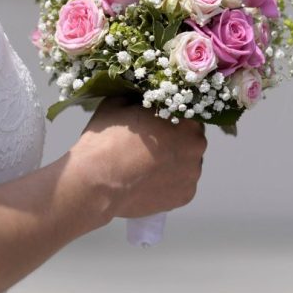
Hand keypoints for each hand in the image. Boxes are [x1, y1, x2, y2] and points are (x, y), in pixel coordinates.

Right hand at [70, 97, 206, 219]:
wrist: (96, 182)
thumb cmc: (107, 139)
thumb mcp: (119, 103)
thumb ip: (138, 97)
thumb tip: (140, 95)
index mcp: (186, 120)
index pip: (186, 113)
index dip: (170, 117)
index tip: (154, 123)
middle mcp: (197, 147)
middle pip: (189, 139)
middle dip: (174, 140)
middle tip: (148, 146)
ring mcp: (192, 174)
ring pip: (186, 163)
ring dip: (173, 162)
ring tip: (146, 166)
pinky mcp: (184, 196)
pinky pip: (180, 185)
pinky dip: (168, 183)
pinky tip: (148, 181)